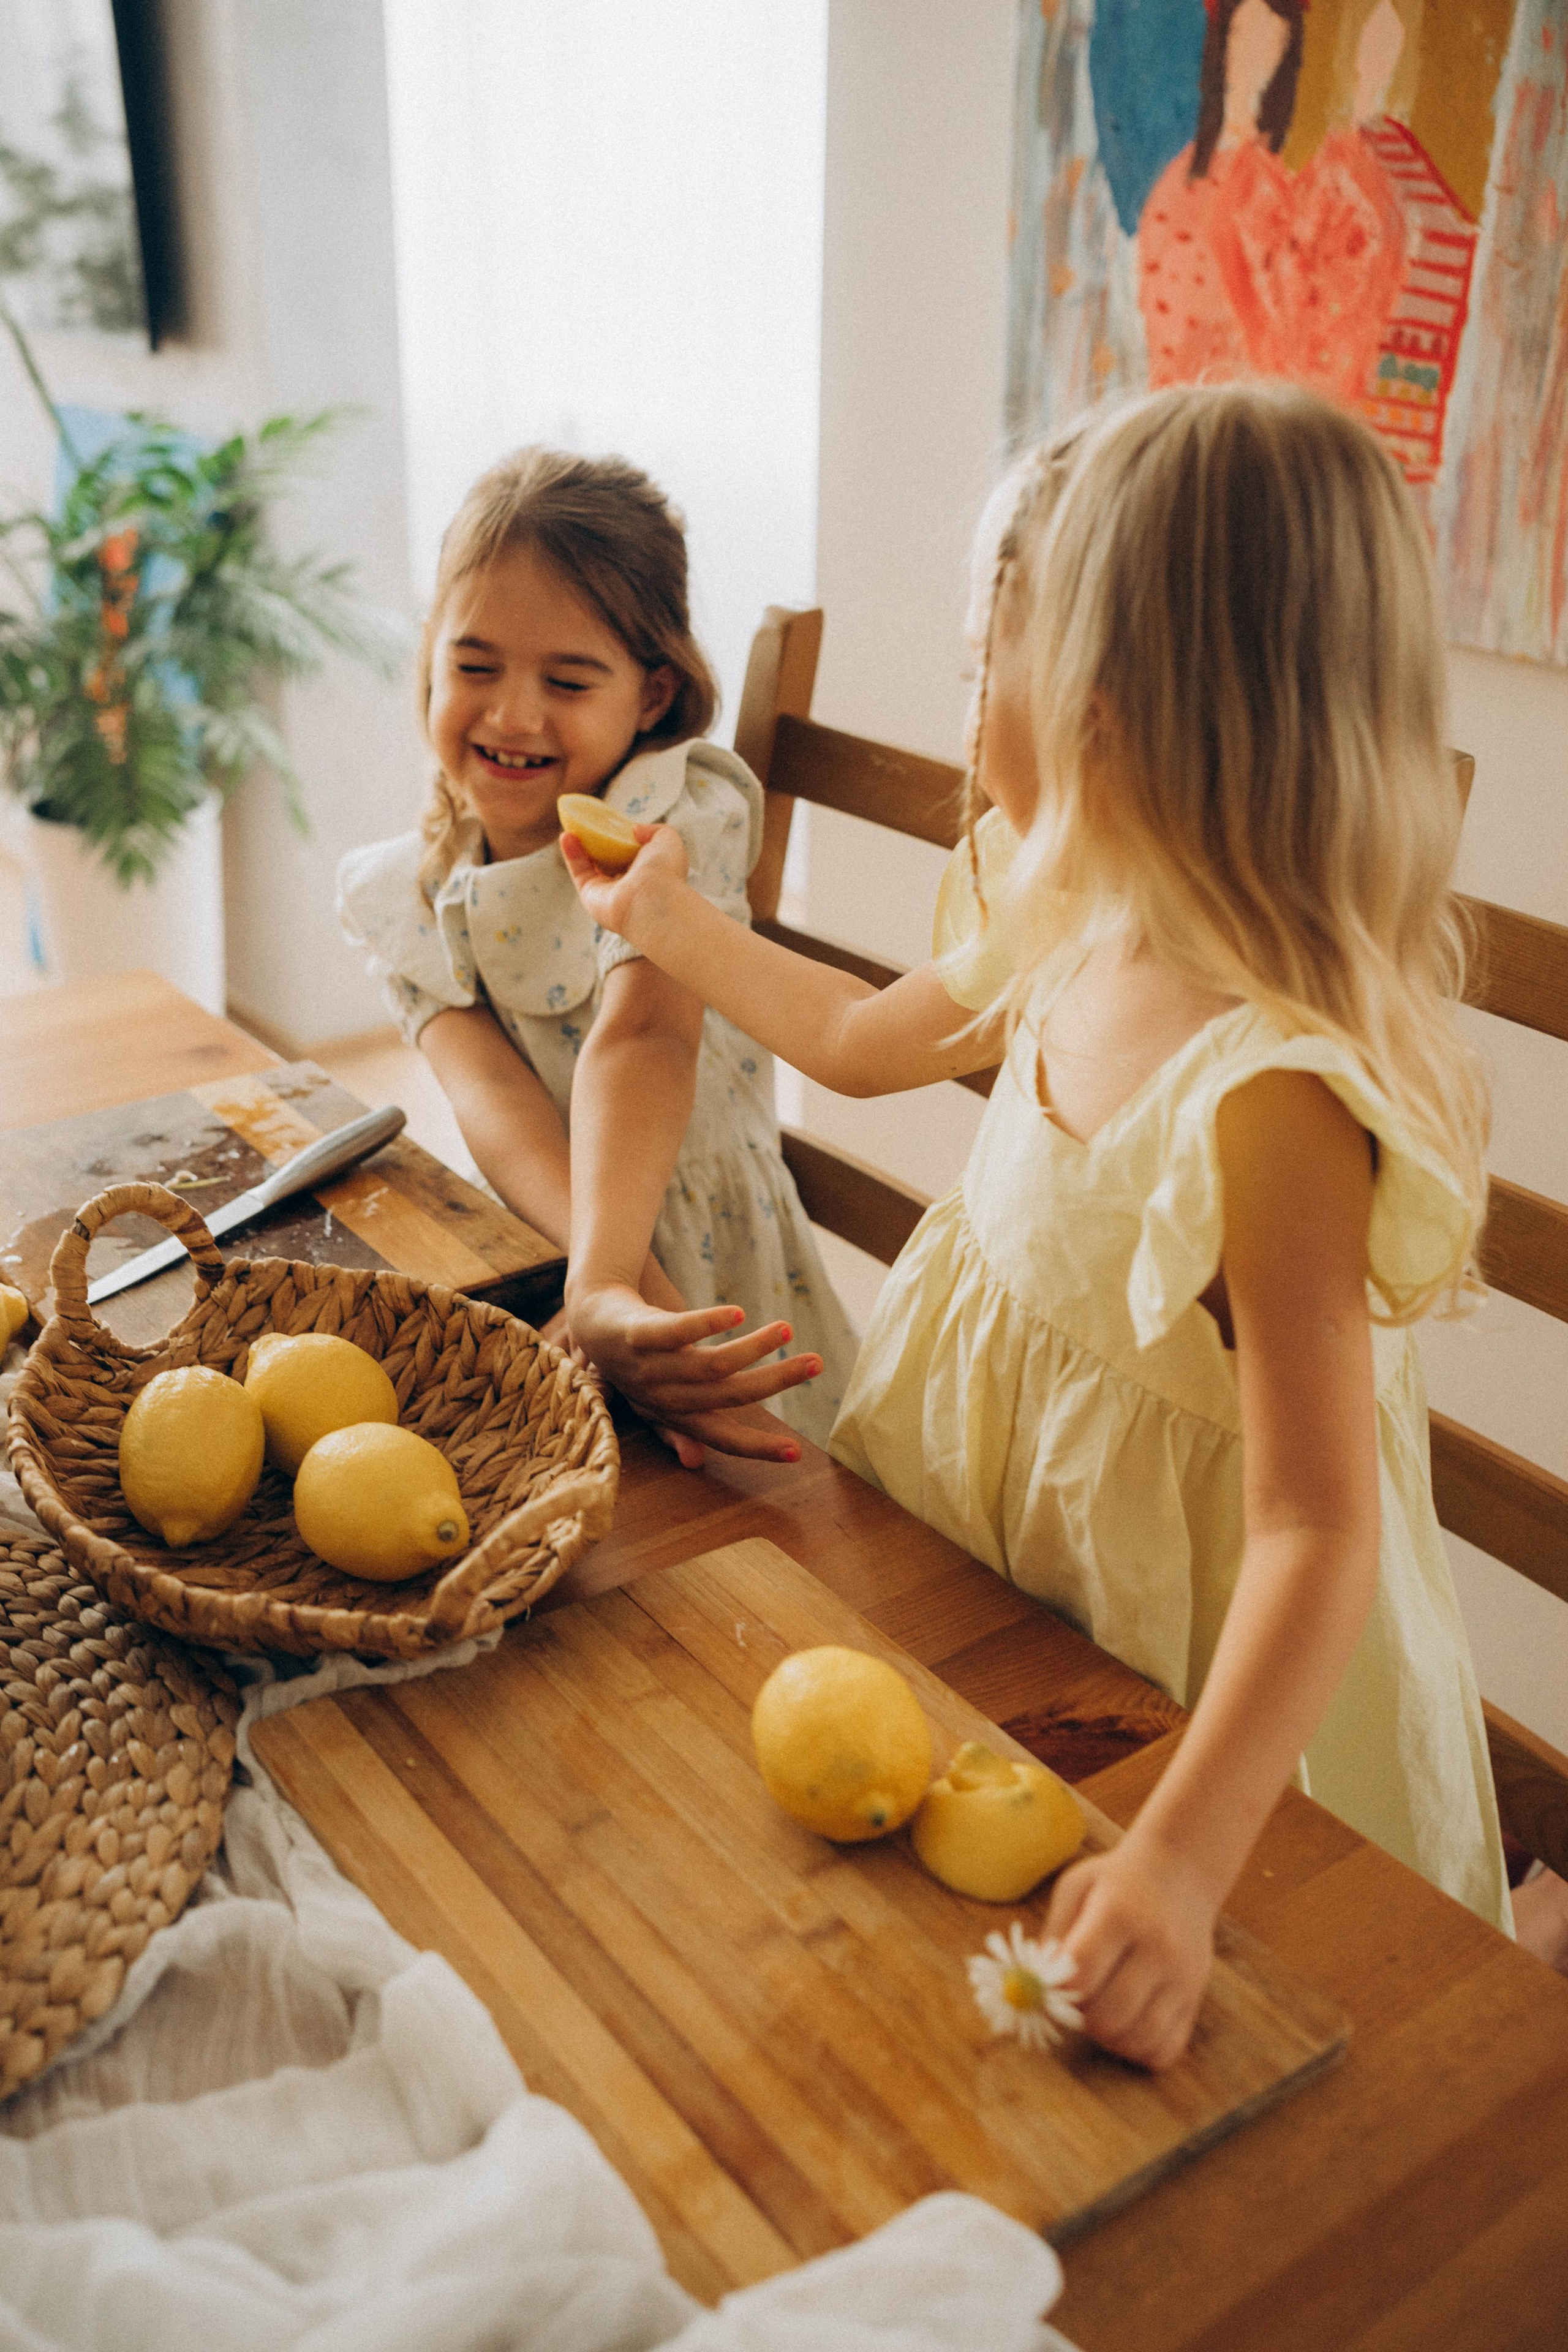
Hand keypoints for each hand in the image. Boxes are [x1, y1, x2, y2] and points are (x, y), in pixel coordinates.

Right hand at [560, 821, 687, 938]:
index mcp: (647, 872)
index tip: (610, 823)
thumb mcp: (667, 839)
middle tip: (587, 822)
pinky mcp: (590, 896)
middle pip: (607, 859)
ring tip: (573, 824)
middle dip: (596, 841)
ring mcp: (608, 891)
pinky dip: (571, 853)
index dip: (620, 838)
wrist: (651, 900)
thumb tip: (634, 828)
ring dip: (579, 844)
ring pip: (589, 864)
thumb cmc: (664, 871)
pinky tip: (567, 835)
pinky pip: (579, 872)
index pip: (630, 854)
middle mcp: (627, 884)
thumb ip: (653, 829)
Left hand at [564, 1279, 817, 1464]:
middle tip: (816, 1363)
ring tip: (786, 1330)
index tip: (797, 1454)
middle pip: (727, 1394)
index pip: (721, 1436)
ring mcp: (648, 1365)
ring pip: (710, 1365)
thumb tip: (696, 1464)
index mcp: (674, 1414)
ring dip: (753, 1348)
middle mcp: (662, 1396)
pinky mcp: (637, 1332)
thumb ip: (675, 1430)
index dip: (757, 1448)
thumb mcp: (650, 1402)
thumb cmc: (630, 1363)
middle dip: (775, 1382)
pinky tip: (737, 1313)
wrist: (587, 1318)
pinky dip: (707, 1324)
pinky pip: (676, 1331)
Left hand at [1044, 1828, 1217, 2070]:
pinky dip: (1138, 2049)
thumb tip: (1034, 1986)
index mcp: (1121, 1913)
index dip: (1056, 1989)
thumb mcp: (1076, 1887)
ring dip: (1107, 2038)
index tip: (1050, 1982)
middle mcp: (1159, 1948)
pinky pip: (1165, 2050)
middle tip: (1073, 1998)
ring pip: (1138, 2040)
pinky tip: (1126, 2023)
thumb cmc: (1115, 1882)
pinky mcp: (1196, 1999)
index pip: (1081, 1974)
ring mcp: (1184, 1977)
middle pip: (1108, 2016)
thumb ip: (1053, 1935)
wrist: (1181, 1872)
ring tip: (1098, 2010)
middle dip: (1079, 2018)